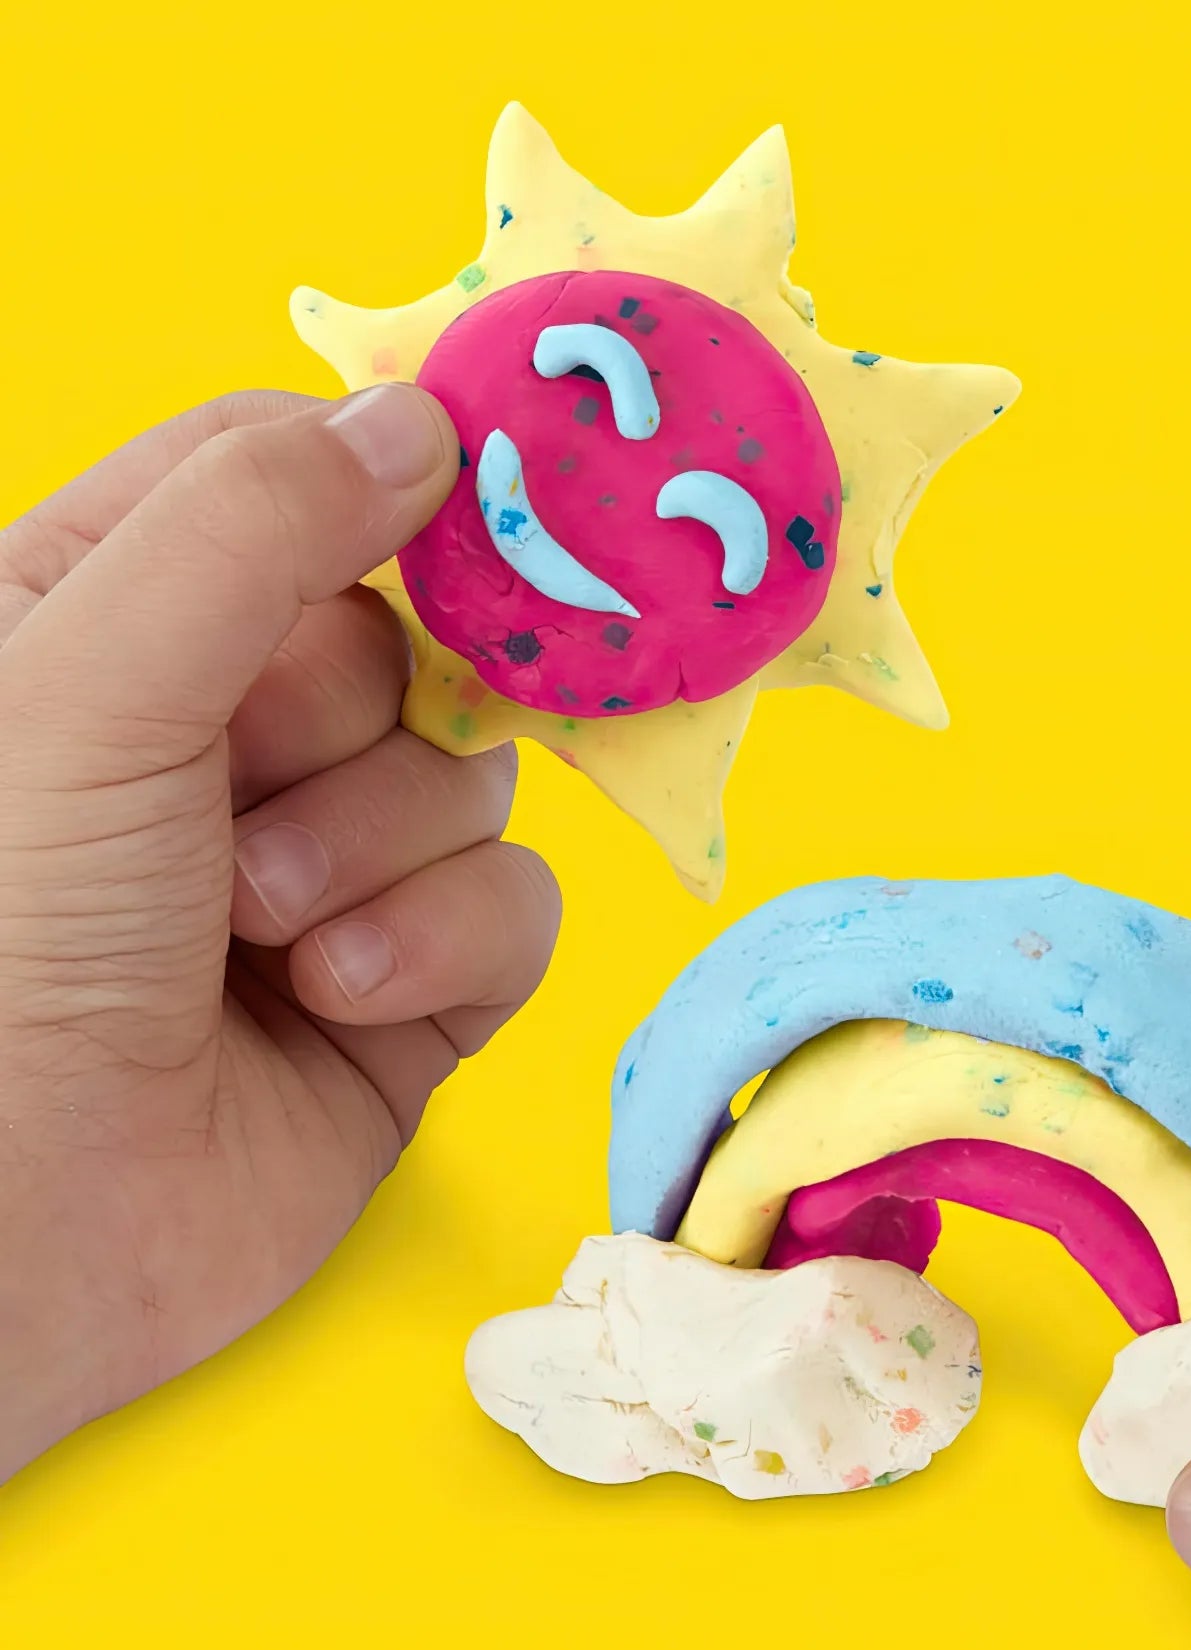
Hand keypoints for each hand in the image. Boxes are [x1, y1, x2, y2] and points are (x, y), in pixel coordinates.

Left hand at [0, 387, 559, 1481]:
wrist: (1, 1246)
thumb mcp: (85, 690)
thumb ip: (253, 528)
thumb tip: (426, 416)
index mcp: (120, 621)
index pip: (292, 477)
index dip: (392, 475)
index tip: (483, 485)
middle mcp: (234, 735)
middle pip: (413, 636)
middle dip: (354, 720)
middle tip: (248, 788)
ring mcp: (337, 863)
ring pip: (475, 773)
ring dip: (383, 846)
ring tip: (262, 932)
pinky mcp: (416, 983)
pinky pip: (516, 904)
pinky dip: (443, 941)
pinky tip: (337, 995)